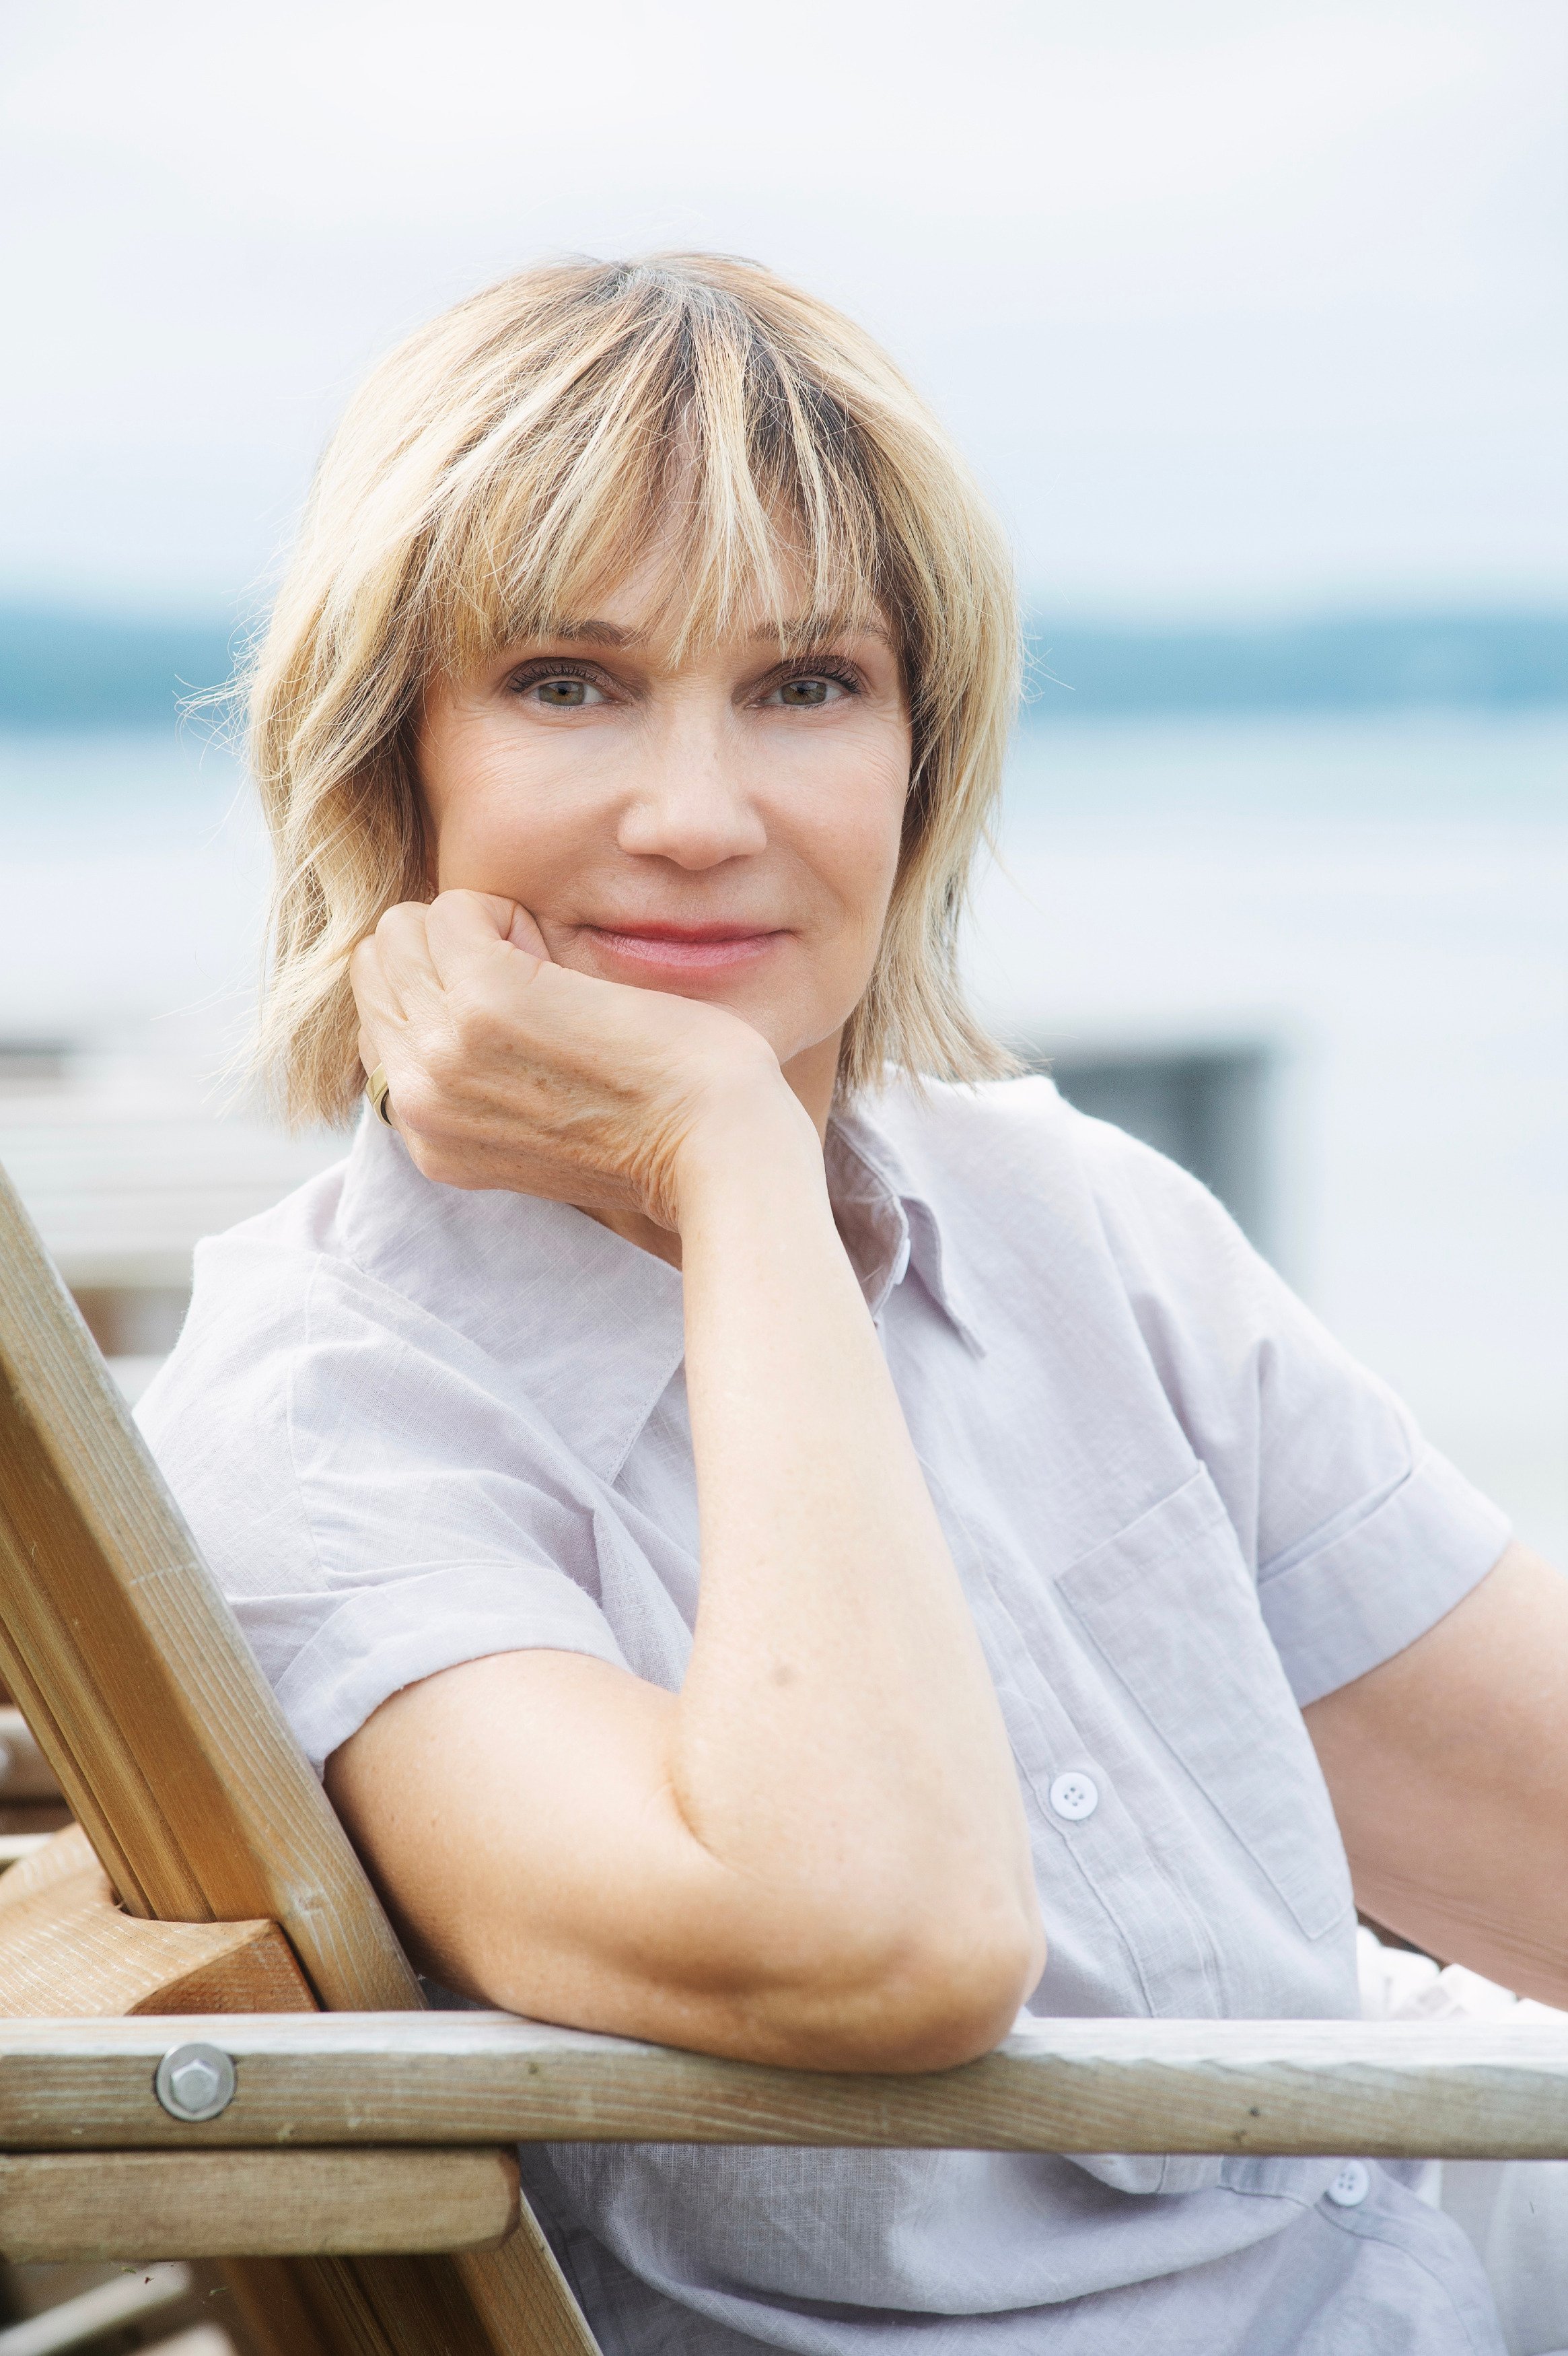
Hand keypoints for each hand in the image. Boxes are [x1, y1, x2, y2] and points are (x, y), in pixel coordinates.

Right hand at [350, 890, 794, 1225]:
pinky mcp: (487, 1004)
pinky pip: (452, 910)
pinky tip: (559, 959)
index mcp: (425, 1135)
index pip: (377, 1017)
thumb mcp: (534, 1118)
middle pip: (377, 966)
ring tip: (548, 975)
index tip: (520, 1014)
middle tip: (535, 985)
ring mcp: (443, 1053)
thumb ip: (474, 1075)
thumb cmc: (657, 1122)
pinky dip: (505, 913)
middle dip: (447, 953)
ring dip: (476, 930)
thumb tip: (445, 1001)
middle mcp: (417, 1102)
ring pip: (402, 932)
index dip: (443, 990)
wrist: (716, 1149)